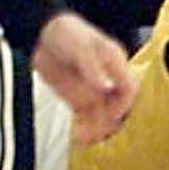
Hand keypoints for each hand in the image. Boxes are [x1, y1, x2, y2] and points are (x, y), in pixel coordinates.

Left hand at [30, 11, 133, 143]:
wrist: (39, 33)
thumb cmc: (64, 31)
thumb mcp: (80, 46)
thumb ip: (92, 67)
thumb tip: (104, 87)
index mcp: (115, 63)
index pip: (129, 89)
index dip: (124, 103)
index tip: (112, 113)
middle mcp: (108, 80)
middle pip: (120, 108)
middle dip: (112, 122)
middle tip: (99, 132)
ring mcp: (94, 91)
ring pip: (104, 118)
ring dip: (98, 130)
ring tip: (85, 138)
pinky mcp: (80, 100)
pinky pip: (87, 120)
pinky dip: (85, 131)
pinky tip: (79, 138)